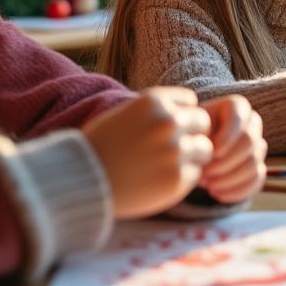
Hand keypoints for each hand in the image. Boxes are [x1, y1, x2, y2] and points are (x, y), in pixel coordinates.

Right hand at [83, 87, 211, 218]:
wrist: (80, 183)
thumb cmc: (100, 147)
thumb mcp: (125, 114)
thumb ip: (157, 110)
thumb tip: (191, 109)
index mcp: (154, 102)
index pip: (191, 102)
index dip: (181, 115)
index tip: (165, 129)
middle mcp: (168, 123)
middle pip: (203, 123)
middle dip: (192, 134)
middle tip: (172, 149)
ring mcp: (175, 152)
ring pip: (205, 149)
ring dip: (192, 157)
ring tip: (167, 165)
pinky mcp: (177, 180)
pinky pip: (195, 174)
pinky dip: (183, 178)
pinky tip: (160, 180)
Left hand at [198, 96, 266, 203]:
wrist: (188, 152)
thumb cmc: (187, 136)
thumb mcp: (189, 129)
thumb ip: (201, 135)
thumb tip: (213, 153)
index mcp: (236, 106)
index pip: (239, 118)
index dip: (227, 137)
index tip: (210, 152)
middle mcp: (251, 123)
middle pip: (250, 142)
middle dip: (225, 162)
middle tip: (203, 173)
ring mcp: (257, 146)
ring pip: (254, 164)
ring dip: (228, 179)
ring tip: (207, 184)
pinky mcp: (258, 168)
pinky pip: (257, 180)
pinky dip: (237, 190)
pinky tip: (217, 194)